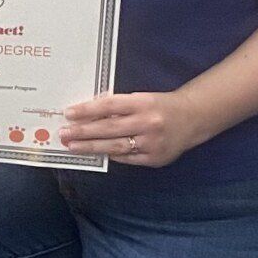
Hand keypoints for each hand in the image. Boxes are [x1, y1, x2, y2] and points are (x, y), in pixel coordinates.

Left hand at [59, 91, 207, 167]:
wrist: (193, 118)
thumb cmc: (160, 106)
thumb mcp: (141, 99)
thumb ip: (118, 106)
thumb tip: (87, 114)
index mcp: (143, 103)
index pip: (109, 105)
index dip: (87, 110)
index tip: (68, 113)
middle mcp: (148, 123)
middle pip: (109, 128)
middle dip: (83, 132)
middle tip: (63, 133)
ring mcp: (152, 143)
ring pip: (115, 147)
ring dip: (91, 147)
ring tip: (72, 146)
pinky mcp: (154, 159)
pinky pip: (127, 158)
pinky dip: (111, 155)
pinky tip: (96, 153)